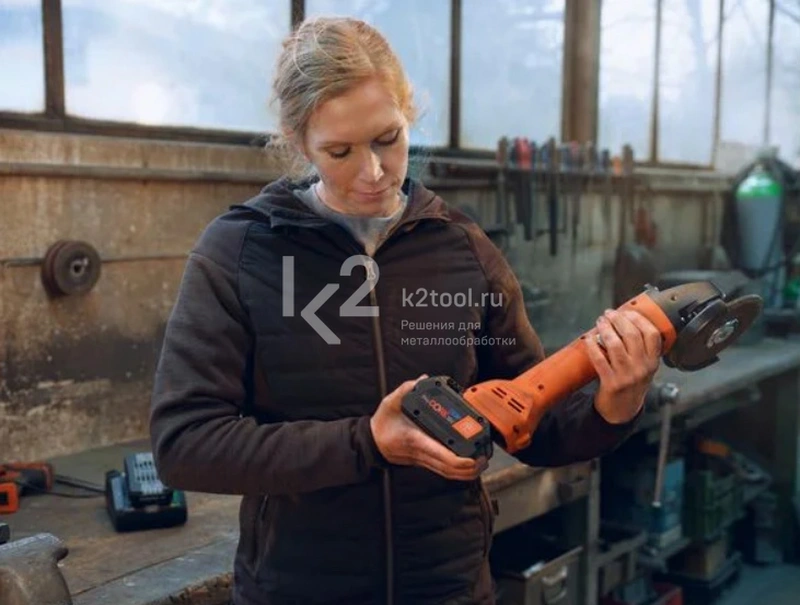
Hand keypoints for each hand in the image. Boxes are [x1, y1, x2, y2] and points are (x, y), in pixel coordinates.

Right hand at [370, 375, 487, 480]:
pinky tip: (469, 465)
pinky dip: (459, 471)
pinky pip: (444, 470)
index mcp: (416, 440)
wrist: (372, 441)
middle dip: (470, 468)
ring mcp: (424, 460)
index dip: (460, 460)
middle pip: (450, 469)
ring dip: (467, 473)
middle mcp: (422, 453)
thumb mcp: (390, 402)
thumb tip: (423, 379)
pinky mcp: (425, 462)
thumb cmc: (383, 424)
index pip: (441, 455)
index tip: (473, 458)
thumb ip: (405, 389)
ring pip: (448, 473)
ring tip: (481, 463)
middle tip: (484, 458)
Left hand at [585, 308, 661, 423]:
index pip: (652, 334)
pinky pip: (599, 359)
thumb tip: (624, 320)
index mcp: (653, 362)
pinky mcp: (611, 383)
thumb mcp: (644, 367)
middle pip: (632, 335)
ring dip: (605, 329)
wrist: (622, 410)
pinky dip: (593, 346)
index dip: (639, 319)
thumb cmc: (631, 383)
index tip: (627, 312)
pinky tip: (589, 339)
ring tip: (600, 322)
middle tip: (608, 314)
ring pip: (615, 345)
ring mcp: (627, 376)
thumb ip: (641, 348)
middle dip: (618, 320)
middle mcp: (642, 368)